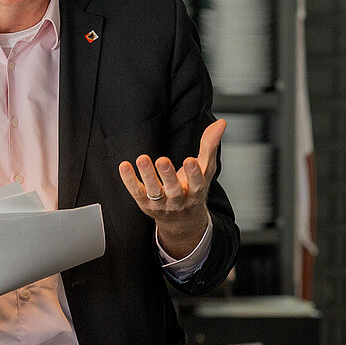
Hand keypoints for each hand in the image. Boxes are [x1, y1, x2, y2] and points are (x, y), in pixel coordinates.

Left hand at [119, 118, 225, 259]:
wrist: (181, 221)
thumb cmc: (193, 189)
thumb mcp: (206, 169)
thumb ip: (211, 145)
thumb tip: (221, 123)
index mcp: (196, 191)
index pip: (197, 184)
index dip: (194, 173)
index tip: (191, 160)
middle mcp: (179, 200)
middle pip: (174, 190)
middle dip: (168, 176)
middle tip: (163, 160)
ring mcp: (161, 204)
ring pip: (154, 192)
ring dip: (148, 176)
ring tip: (142, 159)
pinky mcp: (145, 204)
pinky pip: (137, 192)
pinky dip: (129, 180)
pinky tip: (124, 166)